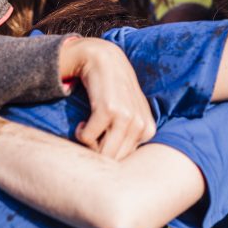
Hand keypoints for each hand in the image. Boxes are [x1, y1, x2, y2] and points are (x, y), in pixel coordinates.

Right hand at [59, 37, 154, 158]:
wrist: (103, 59)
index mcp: (148, 129)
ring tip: (87, 130)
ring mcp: (127, 118)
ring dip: (88, 145)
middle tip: (91, 138)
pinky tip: (82, 122)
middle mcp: (141, 125)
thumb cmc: (113, 90)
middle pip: (115, 160)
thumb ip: (130, 136)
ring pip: (103, 153)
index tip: (101, 141)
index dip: (109, 155)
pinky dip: (80, 133)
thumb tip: (118, 168)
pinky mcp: (109, 110)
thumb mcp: (130, 112)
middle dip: (98, 153)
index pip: (127, 160)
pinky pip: (88, 138)